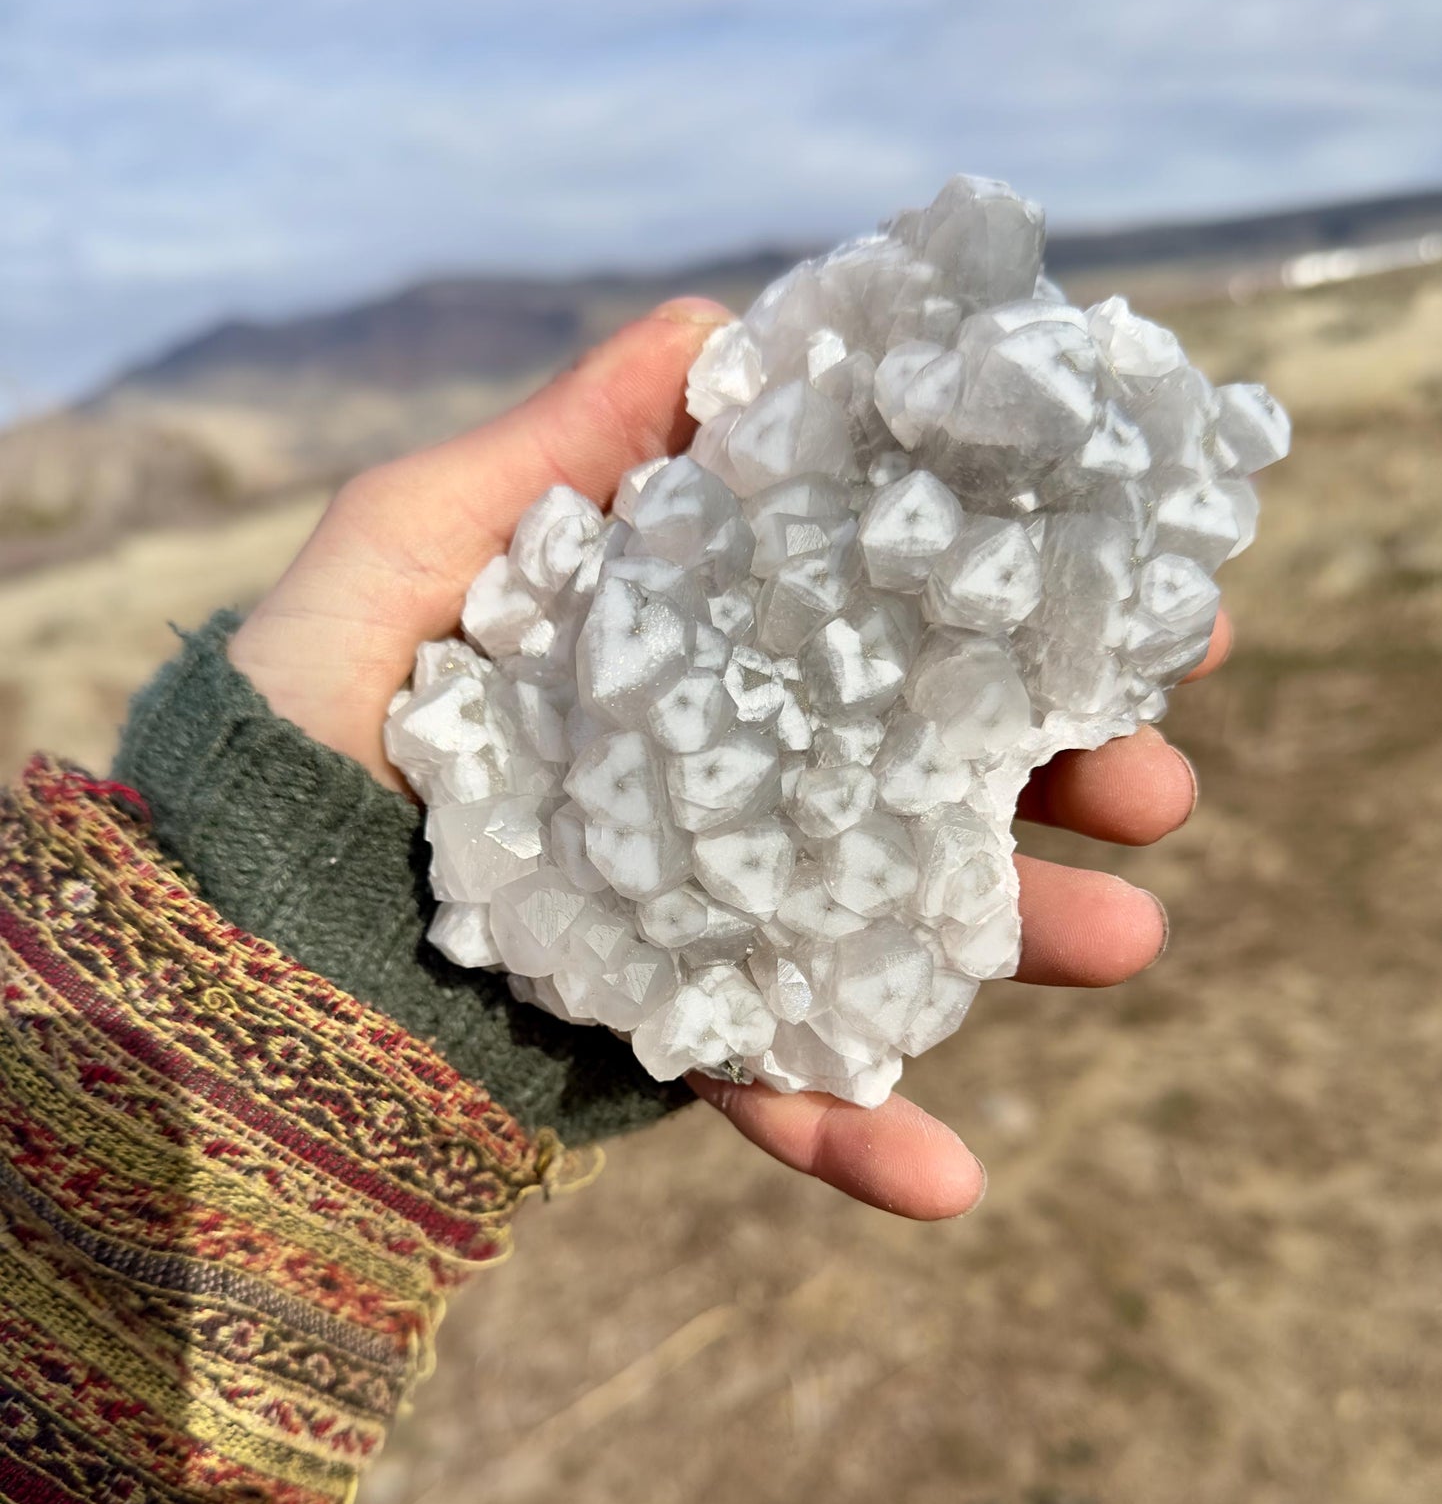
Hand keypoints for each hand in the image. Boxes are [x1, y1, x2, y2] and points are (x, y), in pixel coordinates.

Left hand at [232, 299, 1228, 1222]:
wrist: (222, 931)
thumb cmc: (301, 713)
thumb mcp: (410, 546)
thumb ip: (554, 452)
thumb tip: (711, 323)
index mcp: (680, 650)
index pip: (871, 612)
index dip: (998, 596)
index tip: (1126, 581)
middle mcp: (712, 774)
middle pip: (915, 768)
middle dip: (1052, 769)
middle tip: (1158, 771)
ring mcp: (700, 908)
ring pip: (887, 923)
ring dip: (1017, 940)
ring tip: (1125, 939)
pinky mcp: (658, 1034)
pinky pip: (772, 1084)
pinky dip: (857, 1130)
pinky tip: (947, 1180)